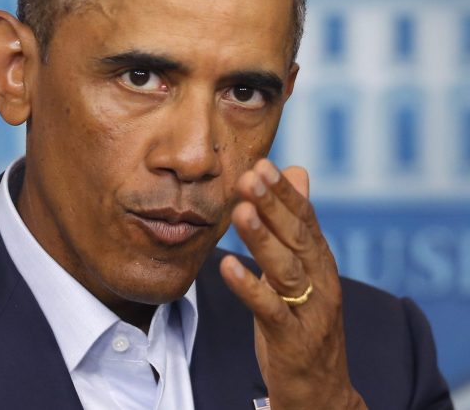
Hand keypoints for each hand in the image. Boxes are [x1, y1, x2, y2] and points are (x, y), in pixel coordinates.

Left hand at [220, 159, 366, 409]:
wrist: (322, 389)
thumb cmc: (305, 321)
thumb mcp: (304, 268)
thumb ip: (297, 222)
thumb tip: (298, 171)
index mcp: (320, 261)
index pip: (304, 219)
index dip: (284, 192)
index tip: (262, 163)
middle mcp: (321, 281)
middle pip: (297, 238)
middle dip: (274, 205)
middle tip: (251, 175)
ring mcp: (309, 311)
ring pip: (286, 270)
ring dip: (263, 239)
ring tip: (240, 212)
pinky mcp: (293, 339)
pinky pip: (269, 310)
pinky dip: (249, 287)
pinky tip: (227, 266)